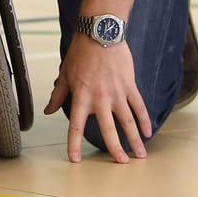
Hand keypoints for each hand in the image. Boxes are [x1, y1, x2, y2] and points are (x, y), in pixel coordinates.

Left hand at [44, 34, 151, 163]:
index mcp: (81, 96)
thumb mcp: (65, 74)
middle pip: (107, 128)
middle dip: (114, 148)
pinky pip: (138, 106)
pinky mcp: (129, 85)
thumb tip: (48, 111)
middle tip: (120, 163)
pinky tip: (149, 131)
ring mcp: (117, 92)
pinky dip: (144, 119)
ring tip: (140, 155)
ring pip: (127, 121)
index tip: (75, 159)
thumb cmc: (80, 53)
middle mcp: (100, 98)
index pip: (76, 125)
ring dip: (135, 138)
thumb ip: (58, 95)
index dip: (74, 143)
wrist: (100, 33)